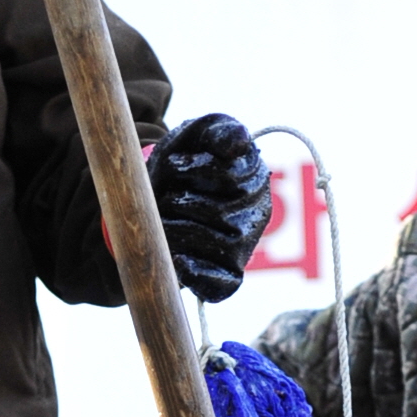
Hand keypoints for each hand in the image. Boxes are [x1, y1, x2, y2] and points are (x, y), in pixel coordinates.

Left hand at [148, 114, 272, 301]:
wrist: (160, 191)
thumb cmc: (186, 158)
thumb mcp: (200, 133)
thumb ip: (220, 131)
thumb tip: (238, 142)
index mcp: (254, 179)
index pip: (231, 177)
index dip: (195, 170)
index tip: (175, 165)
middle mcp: (255, 215)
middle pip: (219, 213)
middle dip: (181, 201)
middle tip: (167, 196)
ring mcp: (242, 248)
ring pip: (211, 244)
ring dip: (175, 230)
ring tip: (164, 219)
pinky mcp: (228, 275)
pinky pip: (221, 286)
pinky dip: (197, 276)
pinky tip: (177, 260)